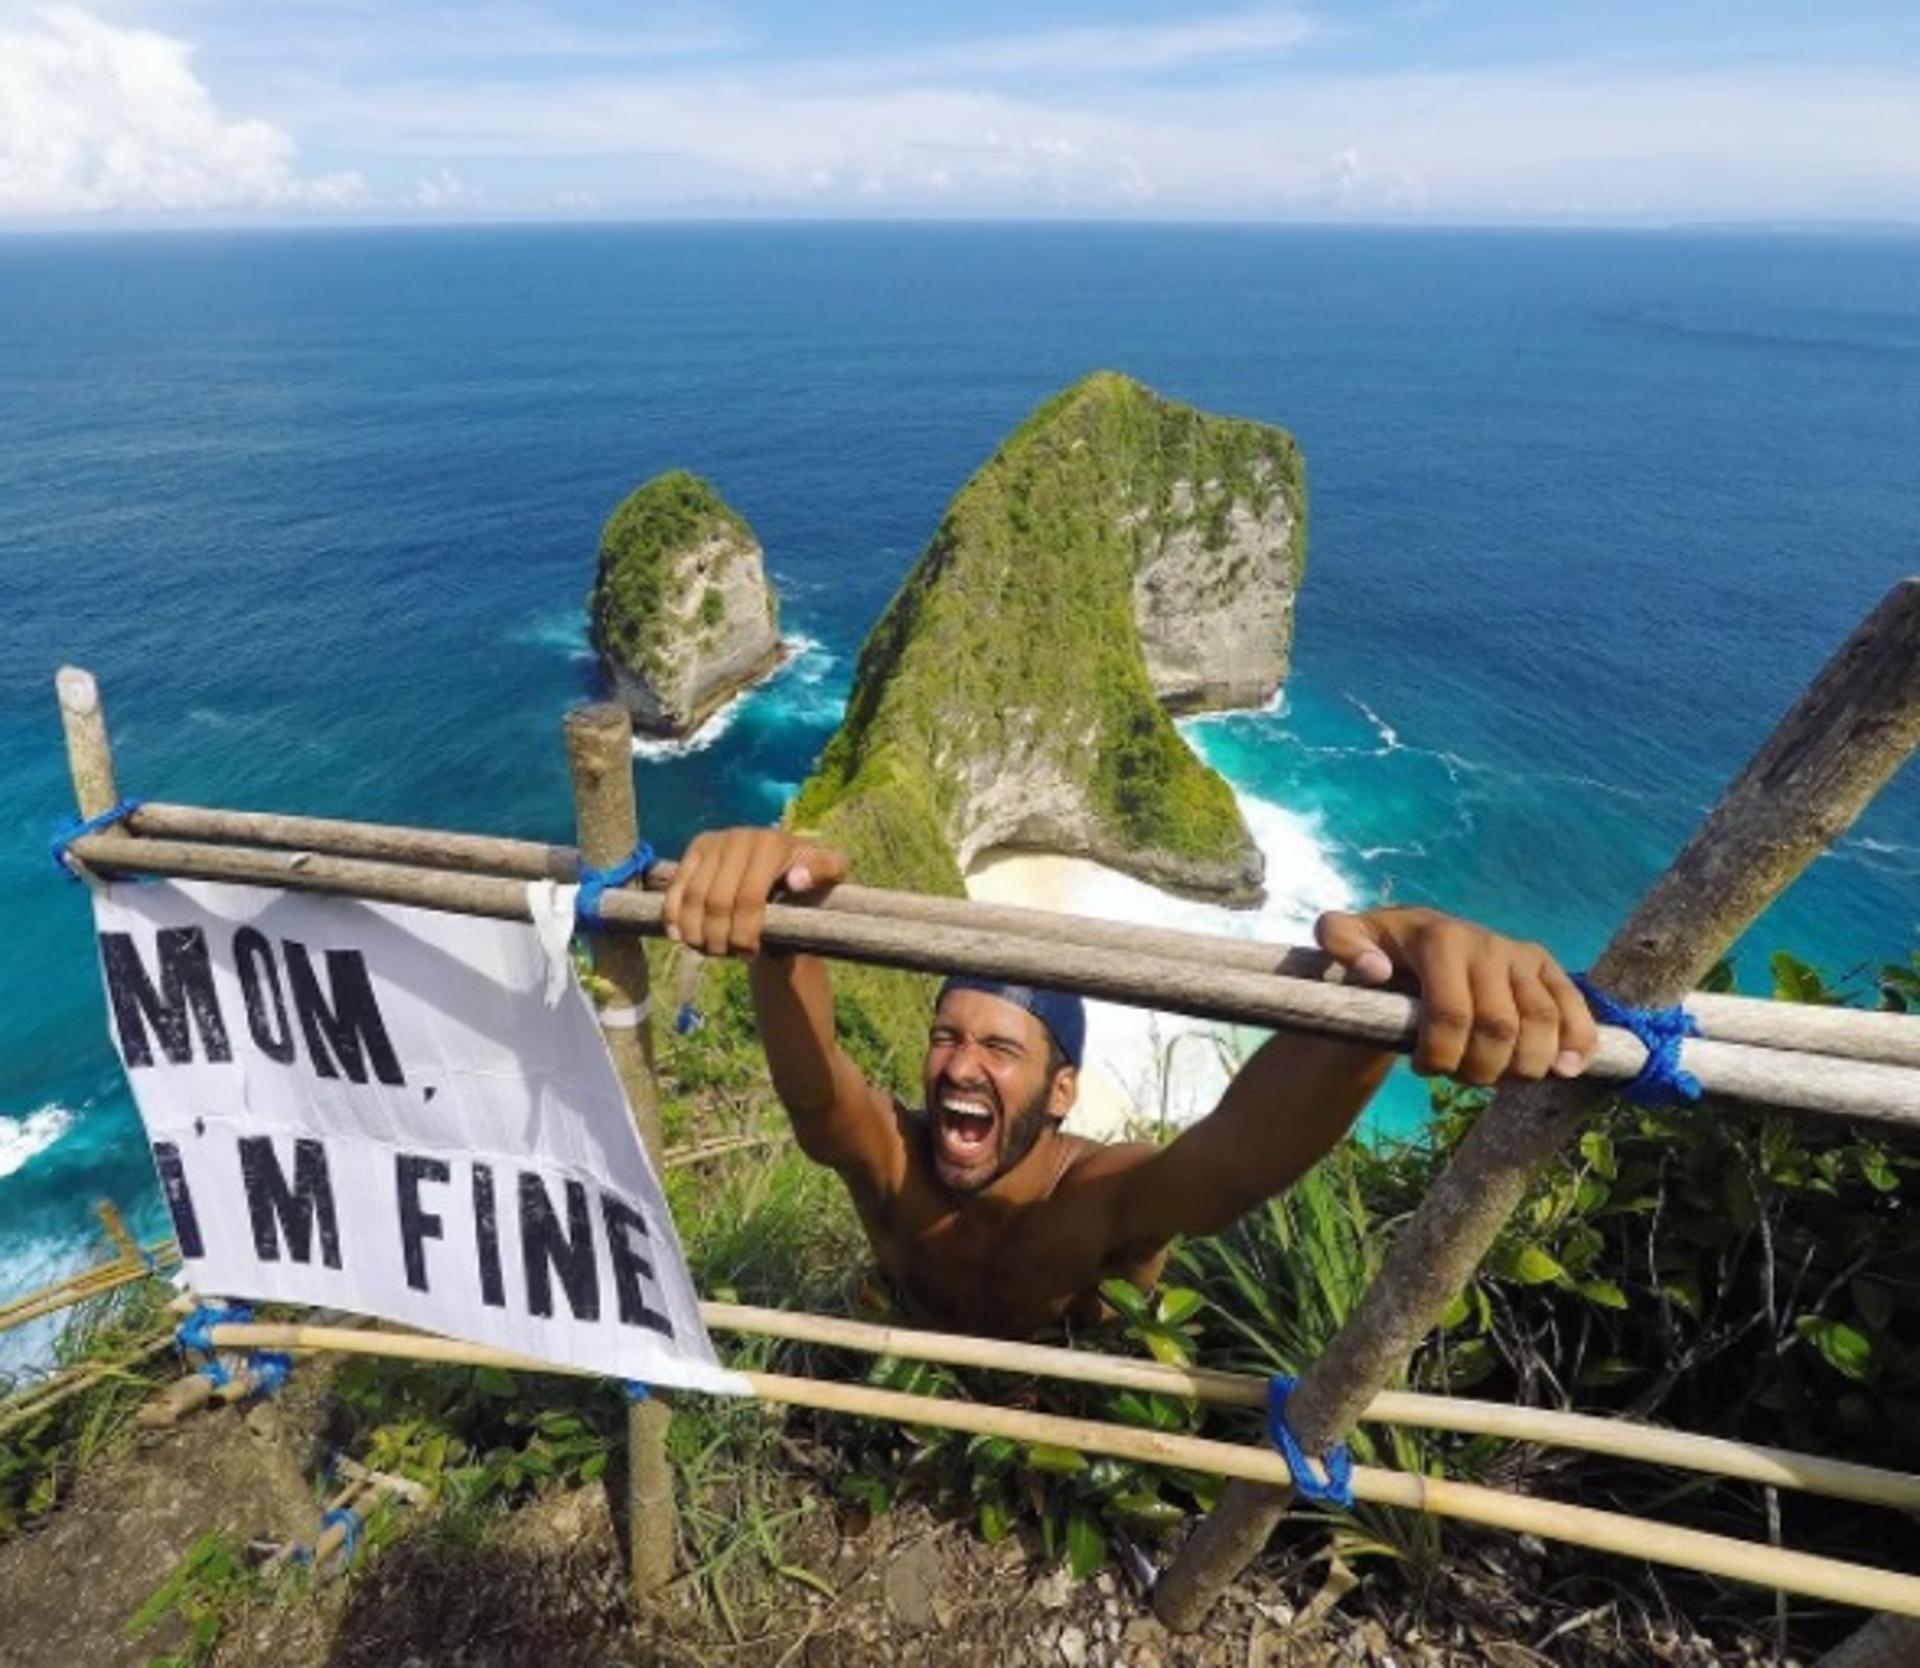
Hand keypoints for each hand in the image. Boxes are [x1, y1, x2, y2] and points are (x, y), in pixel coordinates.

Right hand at [661, 828, 848, 956]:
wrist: (784, 866)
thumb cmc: (809, 877)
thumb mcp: (829, 875)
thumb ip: (825, 873)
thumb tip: (797, 880)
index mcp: (770, 844)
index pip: (749, 897)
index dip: (745, 932)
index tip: (750, 953)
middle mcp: (739, 836)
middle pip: (717, 900)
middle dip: (719, 937)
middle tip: (727, 956)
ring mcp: (713, 842)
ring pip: (692, 896)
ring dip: (696, 931)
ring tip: (708, 950)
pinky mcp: (694, 850)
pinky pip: (676, 887)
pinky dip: (673, 916)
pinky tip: (680, 937)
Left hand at [1314, 906, 1595, 1084]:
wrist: (1410, 940)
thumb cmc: (1374, 951)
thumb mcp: (1342, 940)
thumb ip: (1339, 942)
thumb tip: (1375, 969)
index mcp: (1439, 937)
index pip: (1452, 1012)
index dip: (1441, 1055)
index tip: (1422, 1068)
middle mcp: (1486, 942)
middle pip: (1500, 1026)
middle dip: (1479, 1068)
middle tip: (1457, 1076)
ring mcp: (1520, 955)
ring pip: (1541, 1022)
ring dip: (1521, 1066)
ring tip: (1493, 1077)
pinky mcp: (1545, 968)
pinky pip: (1573, 1007)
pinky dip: (1577, 1043)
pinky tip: (1564, 1072)